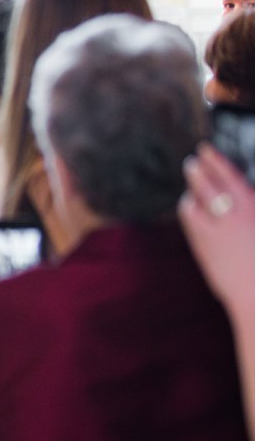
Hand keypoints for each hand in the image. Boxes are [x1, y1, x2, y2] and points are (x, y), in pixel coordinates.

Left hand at [179, 143, 254, 315]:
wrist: (257, 291)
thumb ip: (252, 203)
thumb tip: (243, 190)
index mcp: (251, 208)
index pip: (229, 176)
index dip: (215, 160)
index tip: (205, 149)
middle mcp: (231, 217)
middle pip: (206, 185)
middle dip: (197, 171)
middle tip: (192, 162)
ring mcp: (215, 232)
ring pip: (194, 203)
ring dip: (192, 192)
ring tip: (193, 187)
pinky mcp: (203, 246)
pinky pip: (191, 221)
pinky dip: (190, 211)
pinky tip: (192, 208)